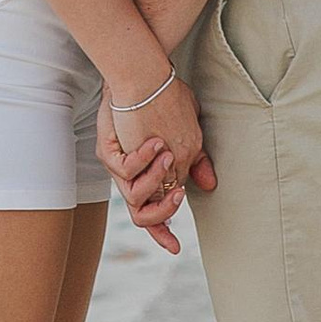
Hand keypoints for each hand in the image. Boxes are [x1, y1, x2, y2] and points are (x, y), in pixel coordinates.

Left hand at [97, 76, 212, 254]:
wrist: (140, 73)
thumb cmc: (163, 99)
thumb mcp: (187, 132)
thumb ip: (196, 159)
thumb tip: (208, 184)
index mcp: (147, 174)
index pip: (154, 211)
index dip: (162, 232)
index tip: (175, 248)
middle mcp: (130, 175)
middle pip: (142, 213)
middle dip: (162, 211)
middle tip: (179, 195)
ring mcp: (120, 165)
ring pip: (135, 196)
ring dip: (155, 183)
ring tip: (167, 157)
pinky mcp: (112, 151)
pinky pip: (127, 169)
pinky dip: (143, 159)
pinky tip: (155, 142)